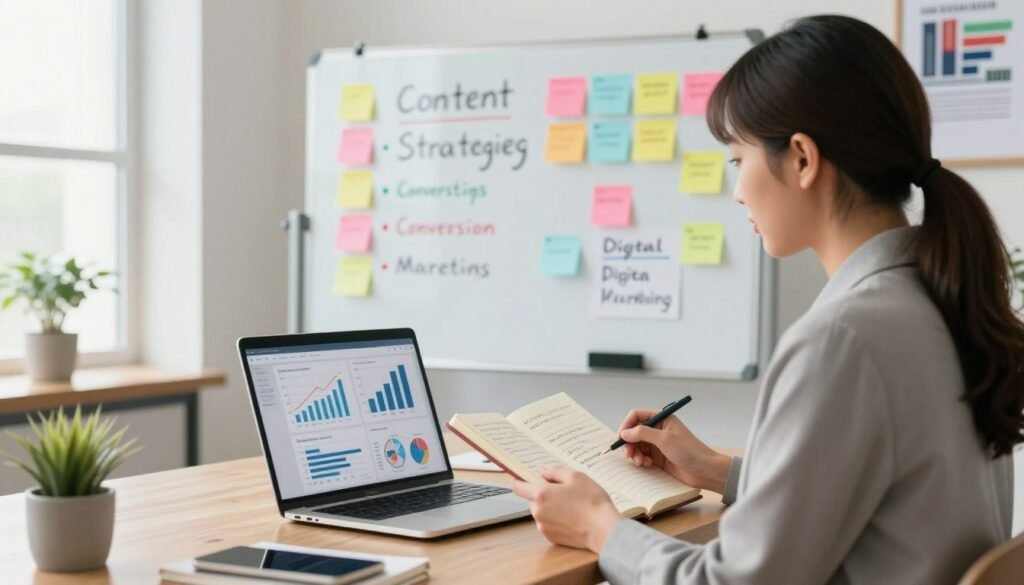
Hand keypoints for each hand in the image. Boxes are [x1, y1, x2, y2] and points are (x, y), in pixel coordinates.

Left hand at [510, 467, 621, 552]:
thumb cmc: (592, 501)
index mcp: (541, 494)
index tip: (516, 477)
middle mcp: (538, 511)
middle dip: (543, 493)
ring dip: (550, 507)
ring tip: (572, 505)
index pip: (518, 487)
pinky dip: (556, 519)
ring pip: (541, 512)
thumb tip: (543, 472)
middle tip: (562, 490)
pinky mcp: (551, 538)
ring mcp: (543, 526)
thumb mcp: (576, 477)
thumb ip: (555, 472)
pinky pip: (548, 524)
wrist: (604, 530)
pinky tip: (572, 517)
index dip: (516, 480)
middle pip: (533, 499)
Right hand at [617, 408, 731, 493]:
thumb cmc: (690, 451)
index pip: (637, 416)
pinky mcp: (658, 457)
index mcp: (662, 419)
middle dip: (629, 443)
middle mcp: (658, 430)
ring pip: (636, 445)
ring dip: (634, 453)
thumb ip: (643, 433)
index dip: (627, 425)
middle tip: (628, 453)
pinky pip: (642, 456)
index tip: (621, 437)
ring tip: (639, 461)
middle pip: (634, 432)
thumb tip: (625, 432)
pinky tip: (647, 465)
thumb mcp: (665, 439)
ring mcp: (658, 444)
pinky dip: (640, 460)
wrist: (705, 471)